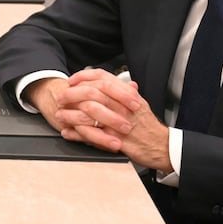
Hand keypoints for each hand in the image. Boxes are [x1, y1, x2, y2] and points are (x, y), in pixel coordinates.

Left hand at [48, 68, 170, 170]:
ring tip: (60, 115)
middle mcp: (123, 106)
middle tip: (62, 97)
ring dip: (71, 114)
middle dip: (73, 94)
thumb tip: (115, 81)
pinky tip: (68, 132)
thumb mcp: (139, 103)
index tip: (72, 80)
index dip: (84, 76)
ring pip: (90, 113)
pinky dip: (78, 134)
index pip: (102, 78)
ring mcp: (119, 122)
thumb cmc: (149, 126)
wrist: (162, 146)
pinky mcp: (116, 140)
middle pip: (92, 93)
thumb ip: (125, 92)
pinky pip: (92, 135)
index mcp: (128, 95)